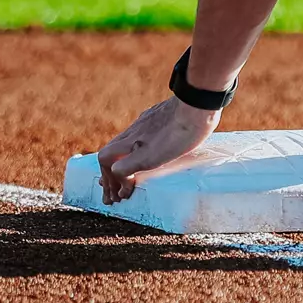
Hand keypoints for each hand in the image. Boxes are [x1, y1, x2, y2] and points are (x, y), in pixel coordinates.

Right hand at [95, 97, 219, 203]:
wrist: (197, 108)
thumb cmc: (177, 134)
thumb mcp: (150, 158)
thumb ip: (127, 166)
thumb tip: (116, 177)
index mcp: (128, 141)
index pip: (105, 159)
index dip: (109, 179)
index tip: (120, 194)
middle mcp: (133, 130)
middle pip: (112, 153)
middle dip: (111, 176)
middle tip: (115, 194)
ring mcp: (146, 123)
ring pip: (126, 145)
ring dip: (124, 164)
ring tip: (128, 178)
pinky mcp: (159, 118)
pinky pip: (140, 137)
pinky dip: (138, 152)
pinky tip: (149, 154)